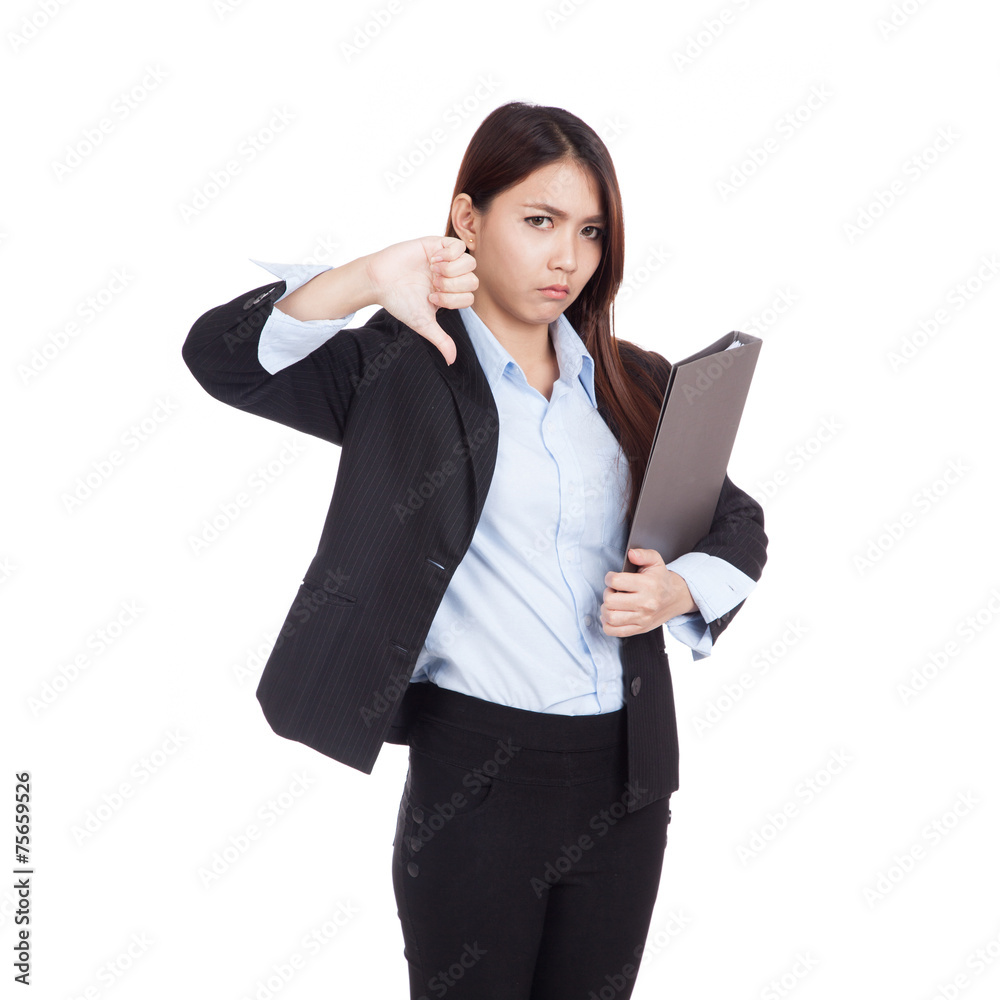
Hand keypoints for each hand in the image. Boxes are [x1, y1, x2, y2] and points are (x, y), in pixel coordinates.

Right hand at [363, 236, 477, 365]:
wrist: (380, 281)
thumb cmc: (399, 302)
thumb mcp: (423, 324)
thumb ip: (441, 340)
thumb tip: (452, 361)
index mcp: (450, 294)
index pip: (470, 297)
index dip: (454, 300)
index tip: (432, 298)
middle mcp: (451, 277)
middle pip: (473, 280)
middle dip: (453, 286)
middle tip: (433, 285)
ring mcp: (446, 259)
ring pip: (470, 262)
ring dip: (452, 270)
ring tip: (433, 272)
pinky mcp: (438, 244)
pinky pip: (459, 245)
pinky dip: (449, 255)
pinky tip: (433, 260)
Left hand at [600, 548, 696, 636]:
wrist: (675, 597)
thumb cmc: (661, 579)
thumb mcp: (655, 561)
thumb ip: (642, 554)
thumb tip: (631, 554)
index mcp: (648, 585)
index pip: (616, 582)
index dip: (609, 578)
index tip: (613, 578)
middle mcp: (645, 603)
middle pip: (610, 601)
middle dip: (607, 594)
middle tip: (613, 591)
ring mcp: (643, 618)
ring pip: (611, 617)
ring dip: (605, 609)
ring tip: (612, 603)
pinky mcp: (640, 628)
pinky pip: (616, 631)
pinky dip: (608, 624)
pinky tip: (612, 615)